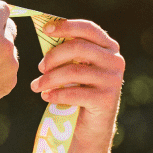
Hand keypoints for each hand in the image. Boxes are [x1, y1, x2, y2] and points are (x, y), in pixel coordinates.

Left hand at [29, 18, 123, 134]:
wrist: (91, 127)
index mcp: (108, 47)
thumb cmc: (79, 92)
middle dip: (54, 56)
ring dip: (50, 78)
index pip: (88, 29)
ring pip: (74, 71)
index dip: (66, 26)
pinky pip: (75, 93)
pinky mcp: (106, 99)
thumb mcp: (75, 67)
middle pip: (79, 48)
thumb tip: (47, 32)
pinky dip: (56, 94)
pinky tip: (46, 96)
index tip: (46, 30)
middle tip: (40, 67)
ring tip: (36, 86)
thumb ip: (68, 51)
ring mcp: (113, 80)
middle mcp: (115, 60)